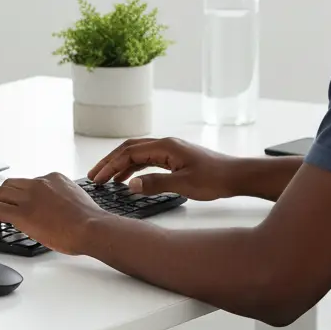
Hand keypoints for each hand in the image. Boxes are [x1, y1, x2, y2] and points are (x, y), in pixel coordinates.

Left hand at [0, 173, 104, 254]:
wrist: (91, 227)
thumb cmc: (89, 220)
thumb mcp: (76, 198)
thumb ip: (63, 198)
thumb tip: (56, 210)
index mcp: (53, 178)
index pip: (29, 182)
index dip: (20, 195)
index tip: (18, 204)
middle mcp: (39, 183)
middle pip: (10, 184)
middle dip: (1, 196)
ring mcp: (30, 197)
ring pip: (0, 193)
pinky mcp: (22, 213)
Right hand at [88, 137, 240, 200]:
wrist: (236, 176)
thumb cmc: (215, 178)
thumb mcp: (183, 184)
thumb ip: (155, 183)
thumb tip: (129, 185)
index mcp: (165, 146)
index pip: (129, 152)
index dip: (111, 165)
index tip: (97, 178)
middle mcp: (165, 144)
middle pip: (129, 149)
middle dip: (110, 162)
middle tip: (94, 176)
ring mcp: (170, 150)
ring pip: (137, 154)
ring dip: (120, 165)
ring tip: (106, 180)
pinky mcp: (174, 158)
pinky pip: (147, 160)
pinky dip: (134, 168)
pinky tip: (128, 180)